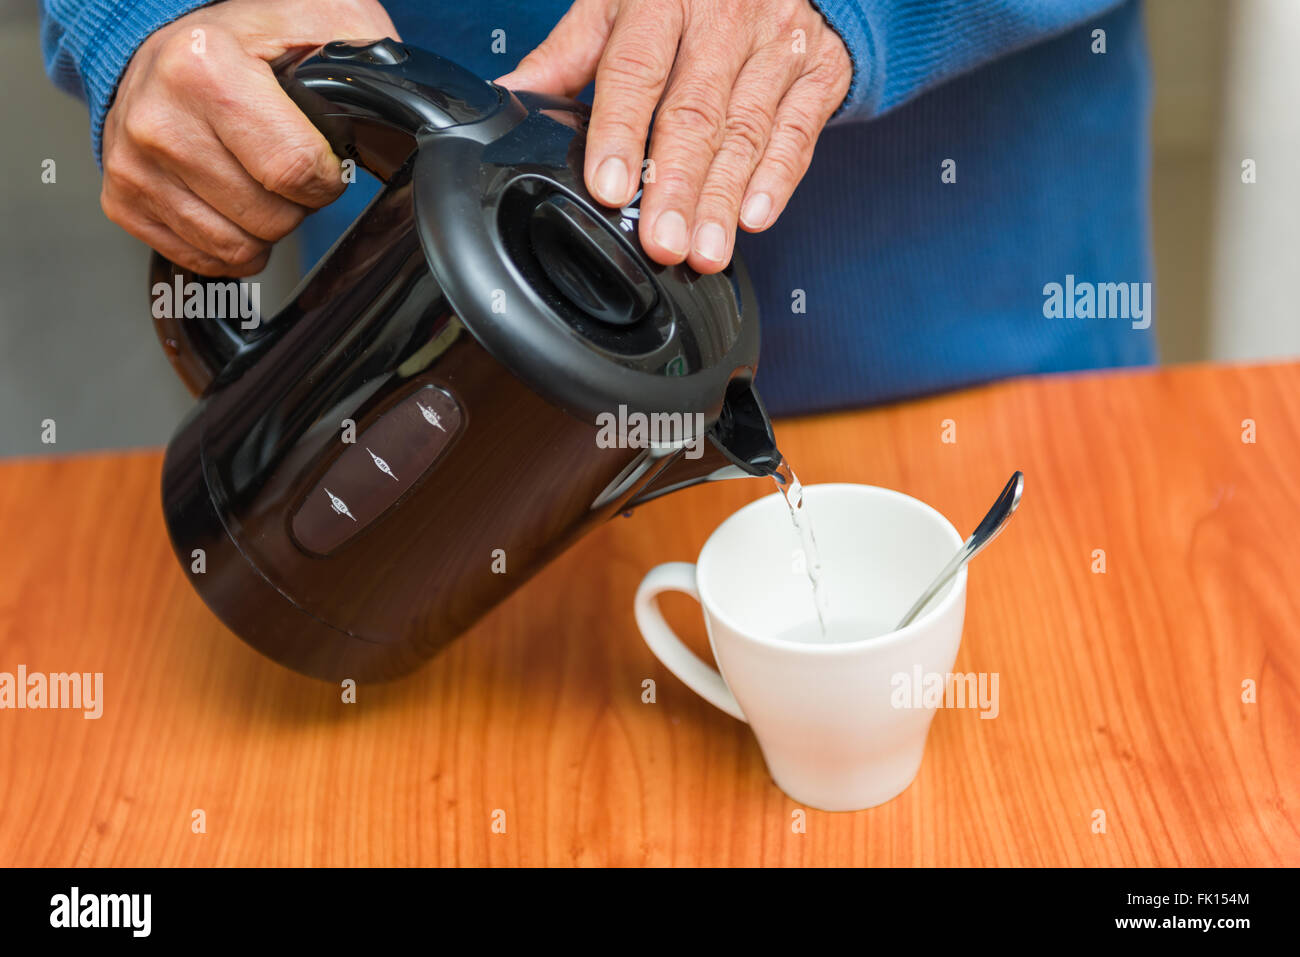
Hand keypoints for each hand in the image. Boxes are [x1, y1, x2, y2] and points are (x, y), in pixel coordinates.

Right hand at [102, 0, 398, 276]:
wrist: (166, 44)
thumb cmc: (248, 38)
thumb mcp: (317, 21)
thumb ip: (367, 61)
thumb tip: (411, 113)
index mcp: (206, 68)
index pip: (296, 171)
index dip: (328, 177)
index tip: (324, 159)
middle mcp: (160, 119)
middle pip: (270, 218)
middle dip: (298, 202)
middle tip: (286, 163)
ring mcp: (134, 163)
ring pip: (237, 249)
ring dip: (265, 226)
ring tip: (257, 179)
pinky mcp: (124, 198)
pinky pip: (202, 259)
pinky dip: (229, 242)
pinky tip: (230, 202)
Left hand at [497, 0, 851, 273]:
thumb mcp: (619, 3)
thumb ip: (568, 56)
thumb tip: (508, 99)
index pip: (636, 70)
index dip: (622, 132)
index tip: (611, 186)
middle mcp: (724, 19)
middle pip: (696, 113)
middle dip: (677, 184)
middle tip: (663, 243)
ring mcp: (777, 45)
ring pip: (747, 131)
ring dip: (723, 199)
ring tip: (704, 251)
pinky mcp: (819, 71)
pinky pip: (798, 132)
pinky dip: (778, 179)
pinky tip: (754, 218)